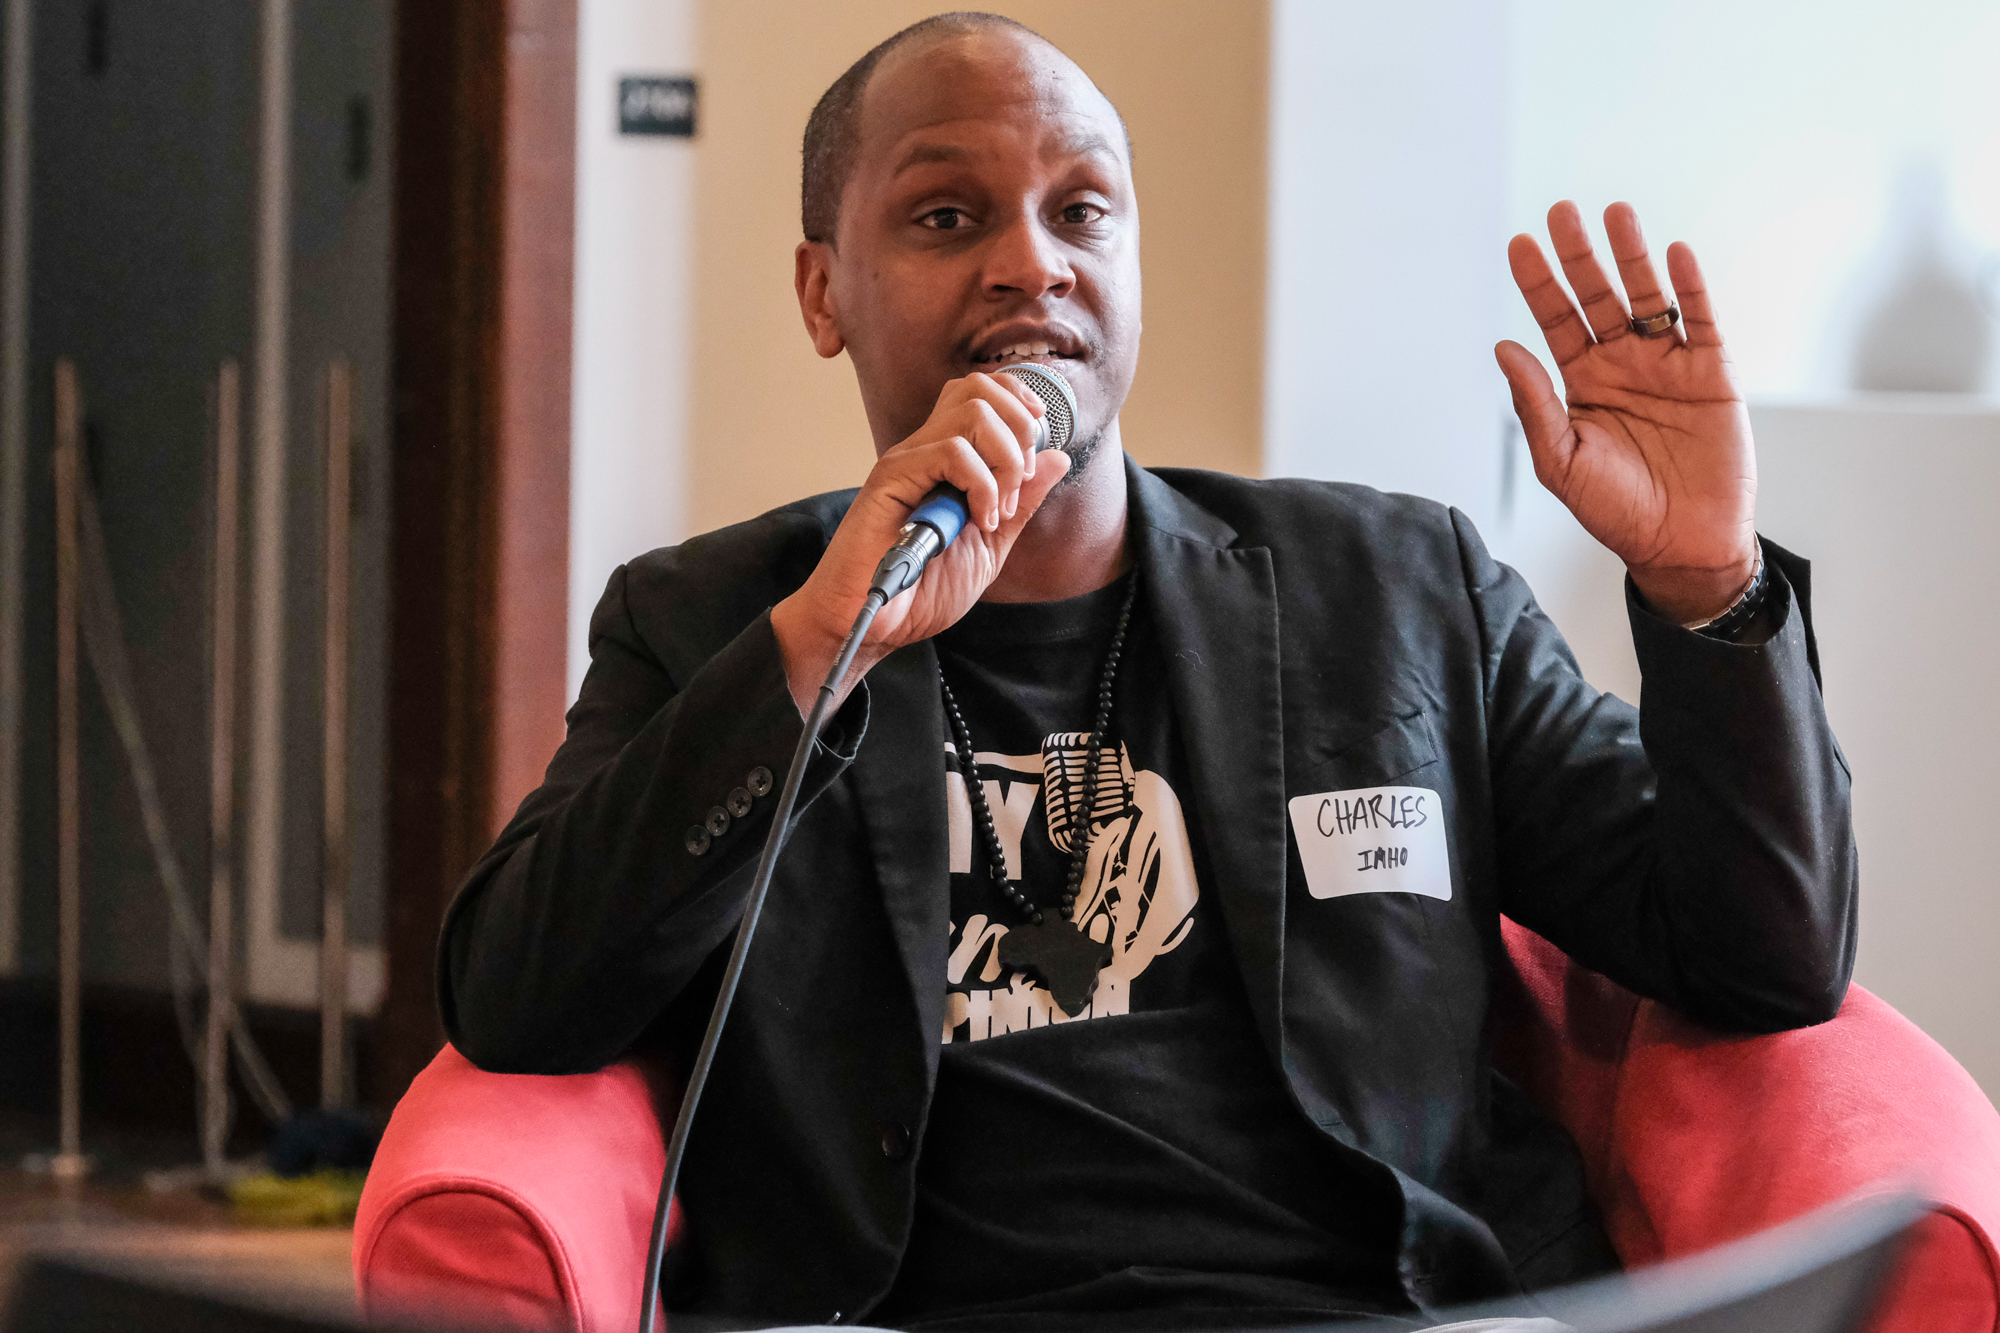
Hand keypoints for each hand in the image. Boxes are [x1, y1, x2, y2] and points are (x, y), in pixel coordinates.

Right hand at [771, 372, 1071, 712]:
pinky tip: (978, 519)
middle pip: (978, 388)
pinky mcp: (891, 478)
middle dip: (1020, 429)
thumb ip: (1021, 502)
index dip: (1019, 401)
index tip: (1038, 443)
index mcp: (946, 458)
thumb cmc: (922, 591)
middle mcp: (924, 450)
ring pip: (972, 413)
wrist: (879, 624)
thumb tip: (1057, 456)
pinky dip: (982, 486)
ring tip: (997, 508)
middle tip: (1019, 483)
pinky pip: (952, 454)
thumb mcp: (991, 544)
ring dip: (1004, 460)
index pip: (982, 391)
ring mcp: (907, 461)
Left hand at [1498, 201, 1757, 623]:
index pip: (1555, 321)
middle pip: (1597, 296)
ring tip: (1615, 214)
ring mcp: (1668, 364)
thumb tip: (1504, 349)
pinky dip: (1689, 287)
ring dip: (1632, 256)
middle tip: (1562, 212)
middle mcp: (1623, 364)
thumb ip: (1535, 405)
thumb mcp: (1562, 461)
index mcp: (1582, 383)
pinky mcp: (1711, 372)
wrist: (1681, 543)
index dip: (1539, 283)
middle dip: (1580, 255)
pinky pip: (1700, 319)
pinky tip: (1674, 254)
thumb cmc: (1616, 510)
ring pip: (1648, 296)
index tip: (1520, 244)